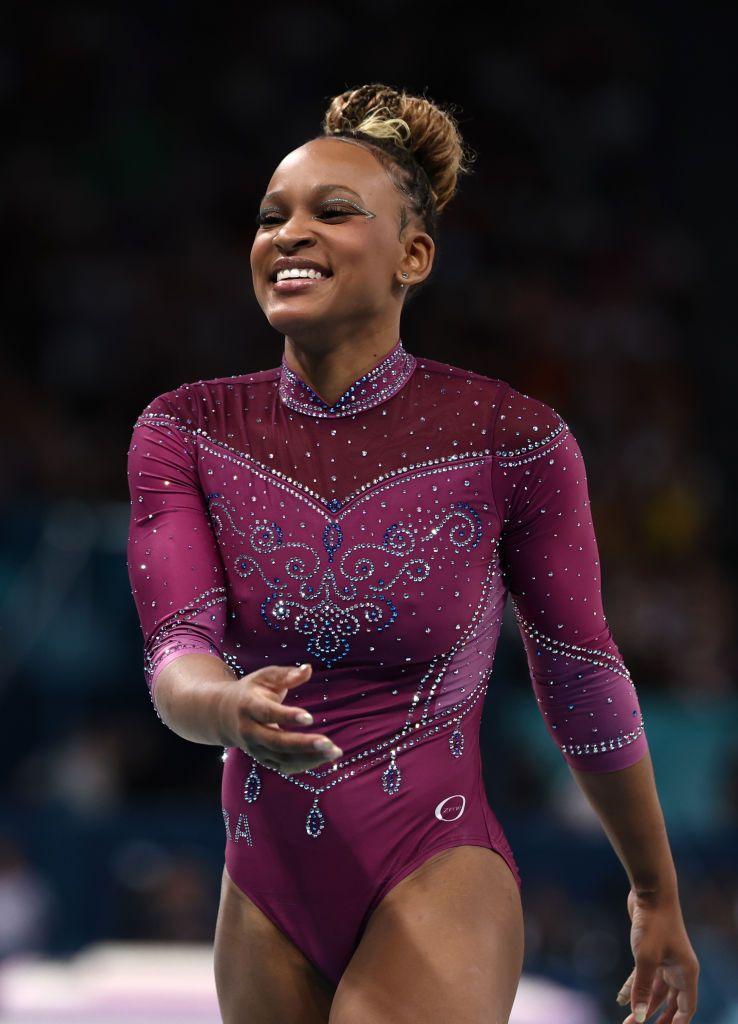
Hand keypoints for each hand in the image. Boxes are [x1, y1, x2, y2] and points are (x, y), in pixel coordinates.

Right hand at [219, 663, 341, 774]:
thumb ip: (286, 674)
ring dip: (309, 758)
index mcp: (249, 706)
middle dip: (303, 744)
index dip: (287, 716)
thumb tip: (308, 669)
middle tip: (328, 743)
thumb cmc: (252, 691)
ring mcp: (255, 749)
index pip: (268, 713)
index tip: (310, 717)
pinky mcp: (263, 759)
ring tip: (334, 752)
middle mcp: (250, 731)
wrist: (223, 715)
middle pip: (276, 742)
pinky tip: (325, 758)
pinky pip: (284, 767)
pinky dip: (305, 765)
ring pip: (282, 759)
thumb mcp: (265, 676)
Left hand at [615, 886, 698, 1022]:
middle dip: (656, 1018)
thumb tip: (640, 1015)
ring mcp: (665, 960)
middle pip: (671, 1003)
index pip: (686, 1008)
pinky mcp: (651, 951)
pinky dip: (633, 986)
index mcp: (686, 973)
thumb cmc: (653, 923)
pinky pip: (644, 976)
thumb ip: (643, 988)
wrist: (650, 892)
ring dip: (643, 1004)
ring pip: (656, 990)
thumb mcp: (646, 958)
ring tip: (628, 1019)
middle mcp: (679, 968)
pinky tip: (619, 998)